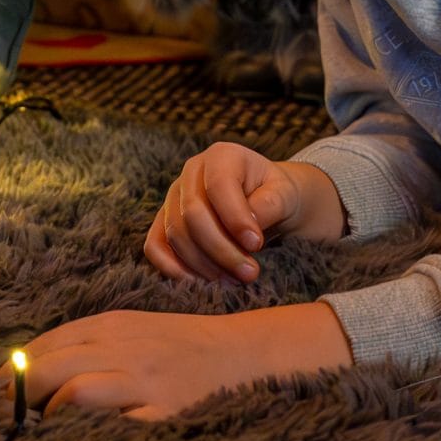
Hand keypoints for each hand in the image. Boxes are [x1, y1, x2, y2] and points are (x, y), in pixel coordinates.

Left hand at [0, 304, 351, 420]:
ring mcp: (139, 379)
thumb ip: (92, 345)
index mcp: (110, 325)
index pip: (46, 343)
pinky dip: (81, 423)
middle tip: (10, 415)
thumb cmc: (179, 348)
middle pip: (48, 365)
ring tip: (37, 428)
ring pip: (72, 389)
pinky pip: (107, 416)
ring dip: (45, 411)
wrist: (239, 355)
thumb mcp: (133, 333)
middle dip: (20, 391)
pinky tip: (73, 433)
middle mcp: (119, 346)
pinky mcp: (158, 410)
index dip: (15, 368)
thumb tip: (39, 368)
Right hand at [144, 142, 344, 282]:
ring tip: (235, 280)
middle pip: (192, 214)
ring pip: (176, 233)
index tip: (256, 245)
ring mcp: (174, 196)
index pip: (218, 186)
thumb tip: (250, 228)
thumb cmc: (275, 195)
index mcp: (221, 156)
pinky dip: (171, 267)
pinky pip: (155, 245)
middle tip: (250, 273)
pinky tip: (198, 284)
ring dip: (203, 264)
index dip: (234, 218)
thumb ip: (271, 204)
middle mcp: (191, 172)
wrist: (266, 201)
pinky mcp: (165, 221)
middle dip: (221, 250)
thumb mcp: (285, 193)